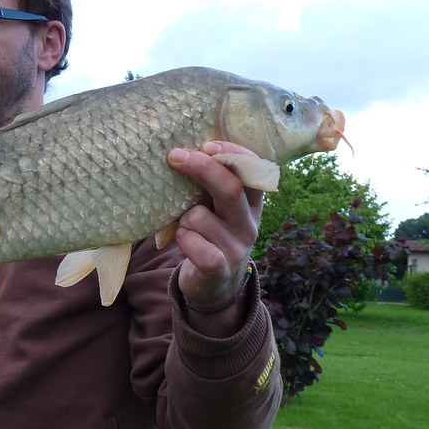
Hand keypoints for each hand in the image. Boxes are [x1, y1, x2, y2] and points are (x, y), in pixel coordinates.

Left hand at [167, 141, 263, 306]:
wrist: (214, 285)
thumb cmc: (210, 235)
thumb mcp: (217, 208)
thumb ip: (212, 184)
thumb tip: (184, 148)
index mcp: (252, 204)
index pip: (254, 170)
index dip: (233, 153)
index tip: (206, 144)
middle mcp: (249, 224)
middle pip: (231, 188)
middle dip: (202, 168)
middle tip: (175, 156)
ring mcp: (236, 247)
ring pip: (199, 216)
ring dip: (182, 217)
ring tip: (185, 226)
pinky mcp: (219, 267)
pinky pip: (193, 243)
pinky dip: (182, 239)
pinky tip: (185, 242)